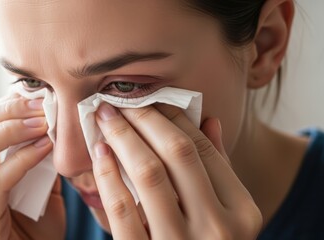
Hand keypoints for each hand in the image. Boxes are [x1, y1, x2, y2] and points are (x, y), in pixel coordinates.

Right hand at [0, 93, 64, 239]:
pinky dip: (21, 160)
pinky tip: (44, 148)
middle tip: (39, 104)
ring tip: (42, 123)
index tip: (35, 95)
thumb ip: (37, 152)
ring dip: (8, 130)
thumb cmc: (38, 223)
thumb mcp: (39, 180)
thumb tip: (47, 116)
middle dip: (4, 112)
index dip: (3, 106)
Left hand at [92, 103, 261, 238]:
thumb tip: (208, 120)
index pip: (205, 149)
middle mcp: (219, 228)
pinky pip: (121, 209)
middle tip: (121, 101)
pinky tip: (99, 152)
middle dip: (145, 119)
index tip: (151, 102)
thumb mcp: (228, 215)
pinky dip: (108, 174)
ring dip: (123, 138)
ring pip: (149, 174)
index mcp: (242, 213)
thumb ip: (219, 170)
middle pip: (178, 153)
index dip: (175, 119)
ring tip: (105, 118)